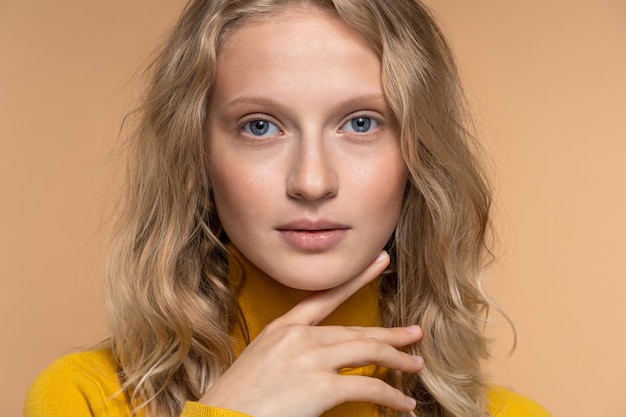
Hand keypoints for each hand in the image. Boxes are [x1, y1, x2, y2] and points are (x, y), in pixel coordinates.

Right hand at [199, 251, 423, 416]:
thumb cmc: (237, 400)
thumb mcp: (261, 364)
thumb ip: (290, 355)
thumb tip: (316, 363)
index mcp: (281, 329)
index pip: (325, 296)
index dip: (357, 279)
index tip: (379, 262)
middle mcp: (298, 337)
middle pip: (356, 330)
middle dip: (390, 333)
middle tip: (413, 333)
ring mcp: (310, 359)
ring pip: (368, 351)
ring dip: (397, 359)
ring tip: (415, 364)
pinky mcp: (320, 386)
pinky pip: (368, 386)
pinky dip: (391, 396)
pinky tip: (404, 404)